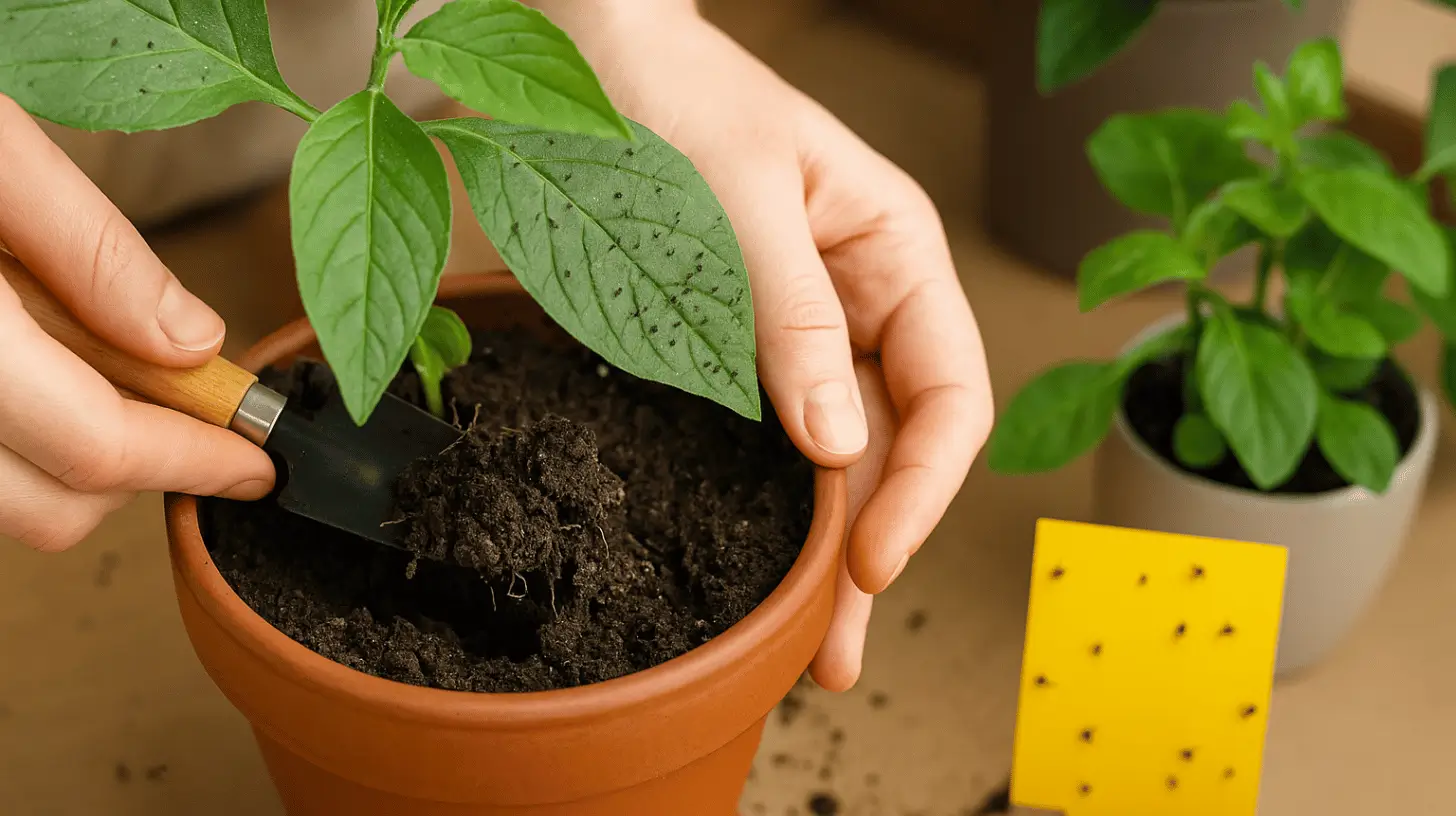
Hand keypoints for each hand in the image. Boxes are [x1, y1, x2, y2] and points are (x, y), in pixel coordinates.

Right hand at [0, 94, 274, 551]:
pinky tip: (21, 360)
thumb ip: (91, 249)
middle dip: (137, 467)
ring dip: (68, 455)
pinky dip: (12, 439)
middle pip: (52, 508)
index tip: (255, 461)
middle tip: (179, 396)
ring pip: (1, 501)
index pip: (96, 448)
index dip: (196, 462)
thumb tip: (191, 341)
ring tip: (76, 350)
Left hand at [535, 2, 993, 689]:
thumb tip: (837, 442)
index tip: (869, 557)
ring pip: (837, 458)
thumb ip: (791, 311)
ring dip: (827, 548)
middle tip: (838, 651)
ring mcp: (799, 333)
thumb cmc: (671, 88)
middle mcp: (859, 303)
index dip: (923, 485)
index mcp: (892, 253)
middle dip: (873, 545)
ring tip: (810, 647)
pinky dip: (772, 508)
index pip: (946, 390)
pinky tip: (768, 567)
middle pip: (896, 443)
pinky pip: (770, 442)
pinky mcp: (737, 354)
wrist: (586, 48)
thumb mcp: (737, 193)